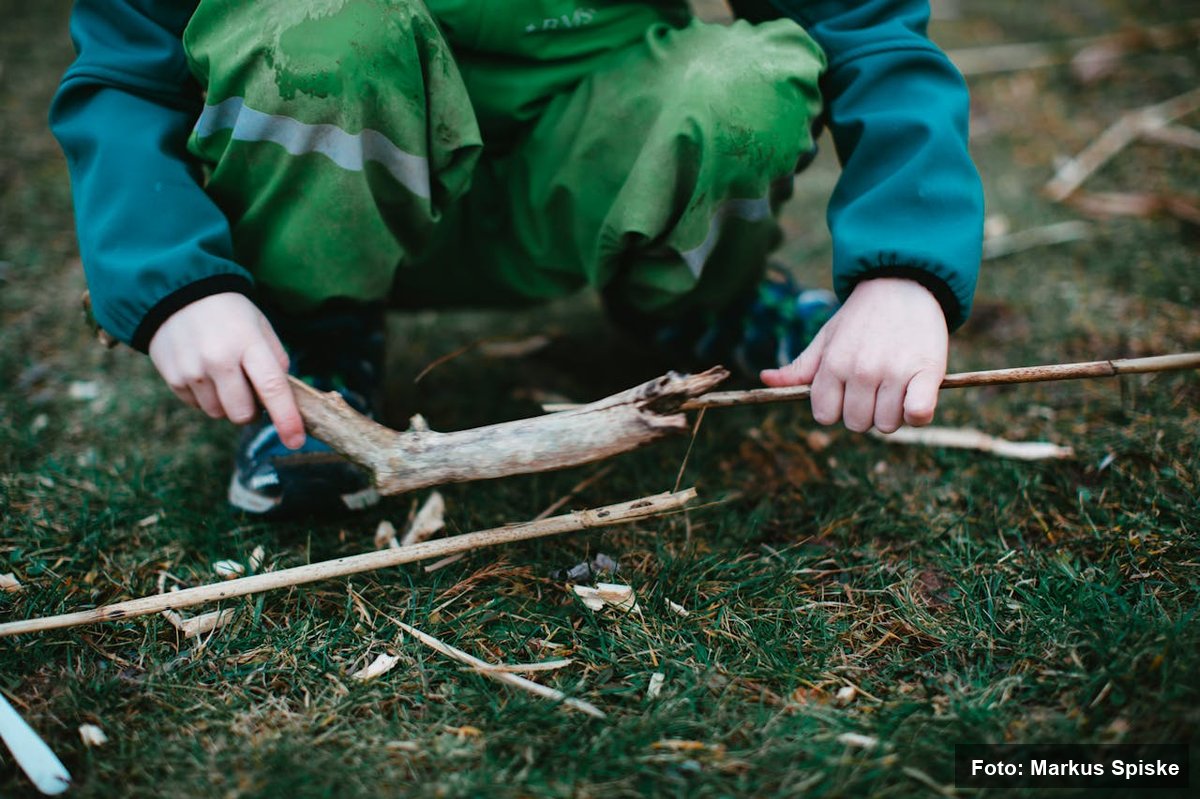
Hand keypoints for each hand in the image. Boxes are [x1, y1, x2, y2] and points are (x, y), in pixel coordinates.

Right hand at [148, 292, 305, 447]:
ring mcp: (193, 370)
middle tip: (249, 389)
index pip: (272, 388)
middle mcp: (219, 359)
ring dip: (227, 403)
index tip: (295, 441)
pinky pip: (197, 406)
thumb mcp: (260, 326)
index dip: (286, 419)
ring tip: (223, 374)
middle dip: (252, 411)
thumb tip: (283, 398)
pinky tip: (204, 372)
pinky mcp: (173, 378)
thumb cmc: (229, 313)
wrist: (175, 293)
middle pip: (243, 413)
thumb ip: (276, 361)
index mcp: (248, 343)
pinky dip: (206, 397)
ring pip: (219, 414)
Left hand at [760, 277, 947, 432]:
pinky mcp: (927, 372)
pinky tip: (916, 397)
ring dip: (892, 413)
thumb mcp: (826, 338)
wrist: (903, 284)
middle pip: (856, 424)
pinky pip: (918, 415)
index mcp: (833, 364)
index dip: (836, 408)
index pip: (824, 416)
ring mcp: (894, 372)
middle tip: (875, 387)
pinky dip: (918, 413)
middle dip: (864, 412)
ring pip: (886, 425)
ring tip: (896, 387)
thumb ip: (800, 367)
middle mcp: (861, 371)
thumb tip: (766, 379)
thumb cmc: (861, 318)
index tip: (847, 392)